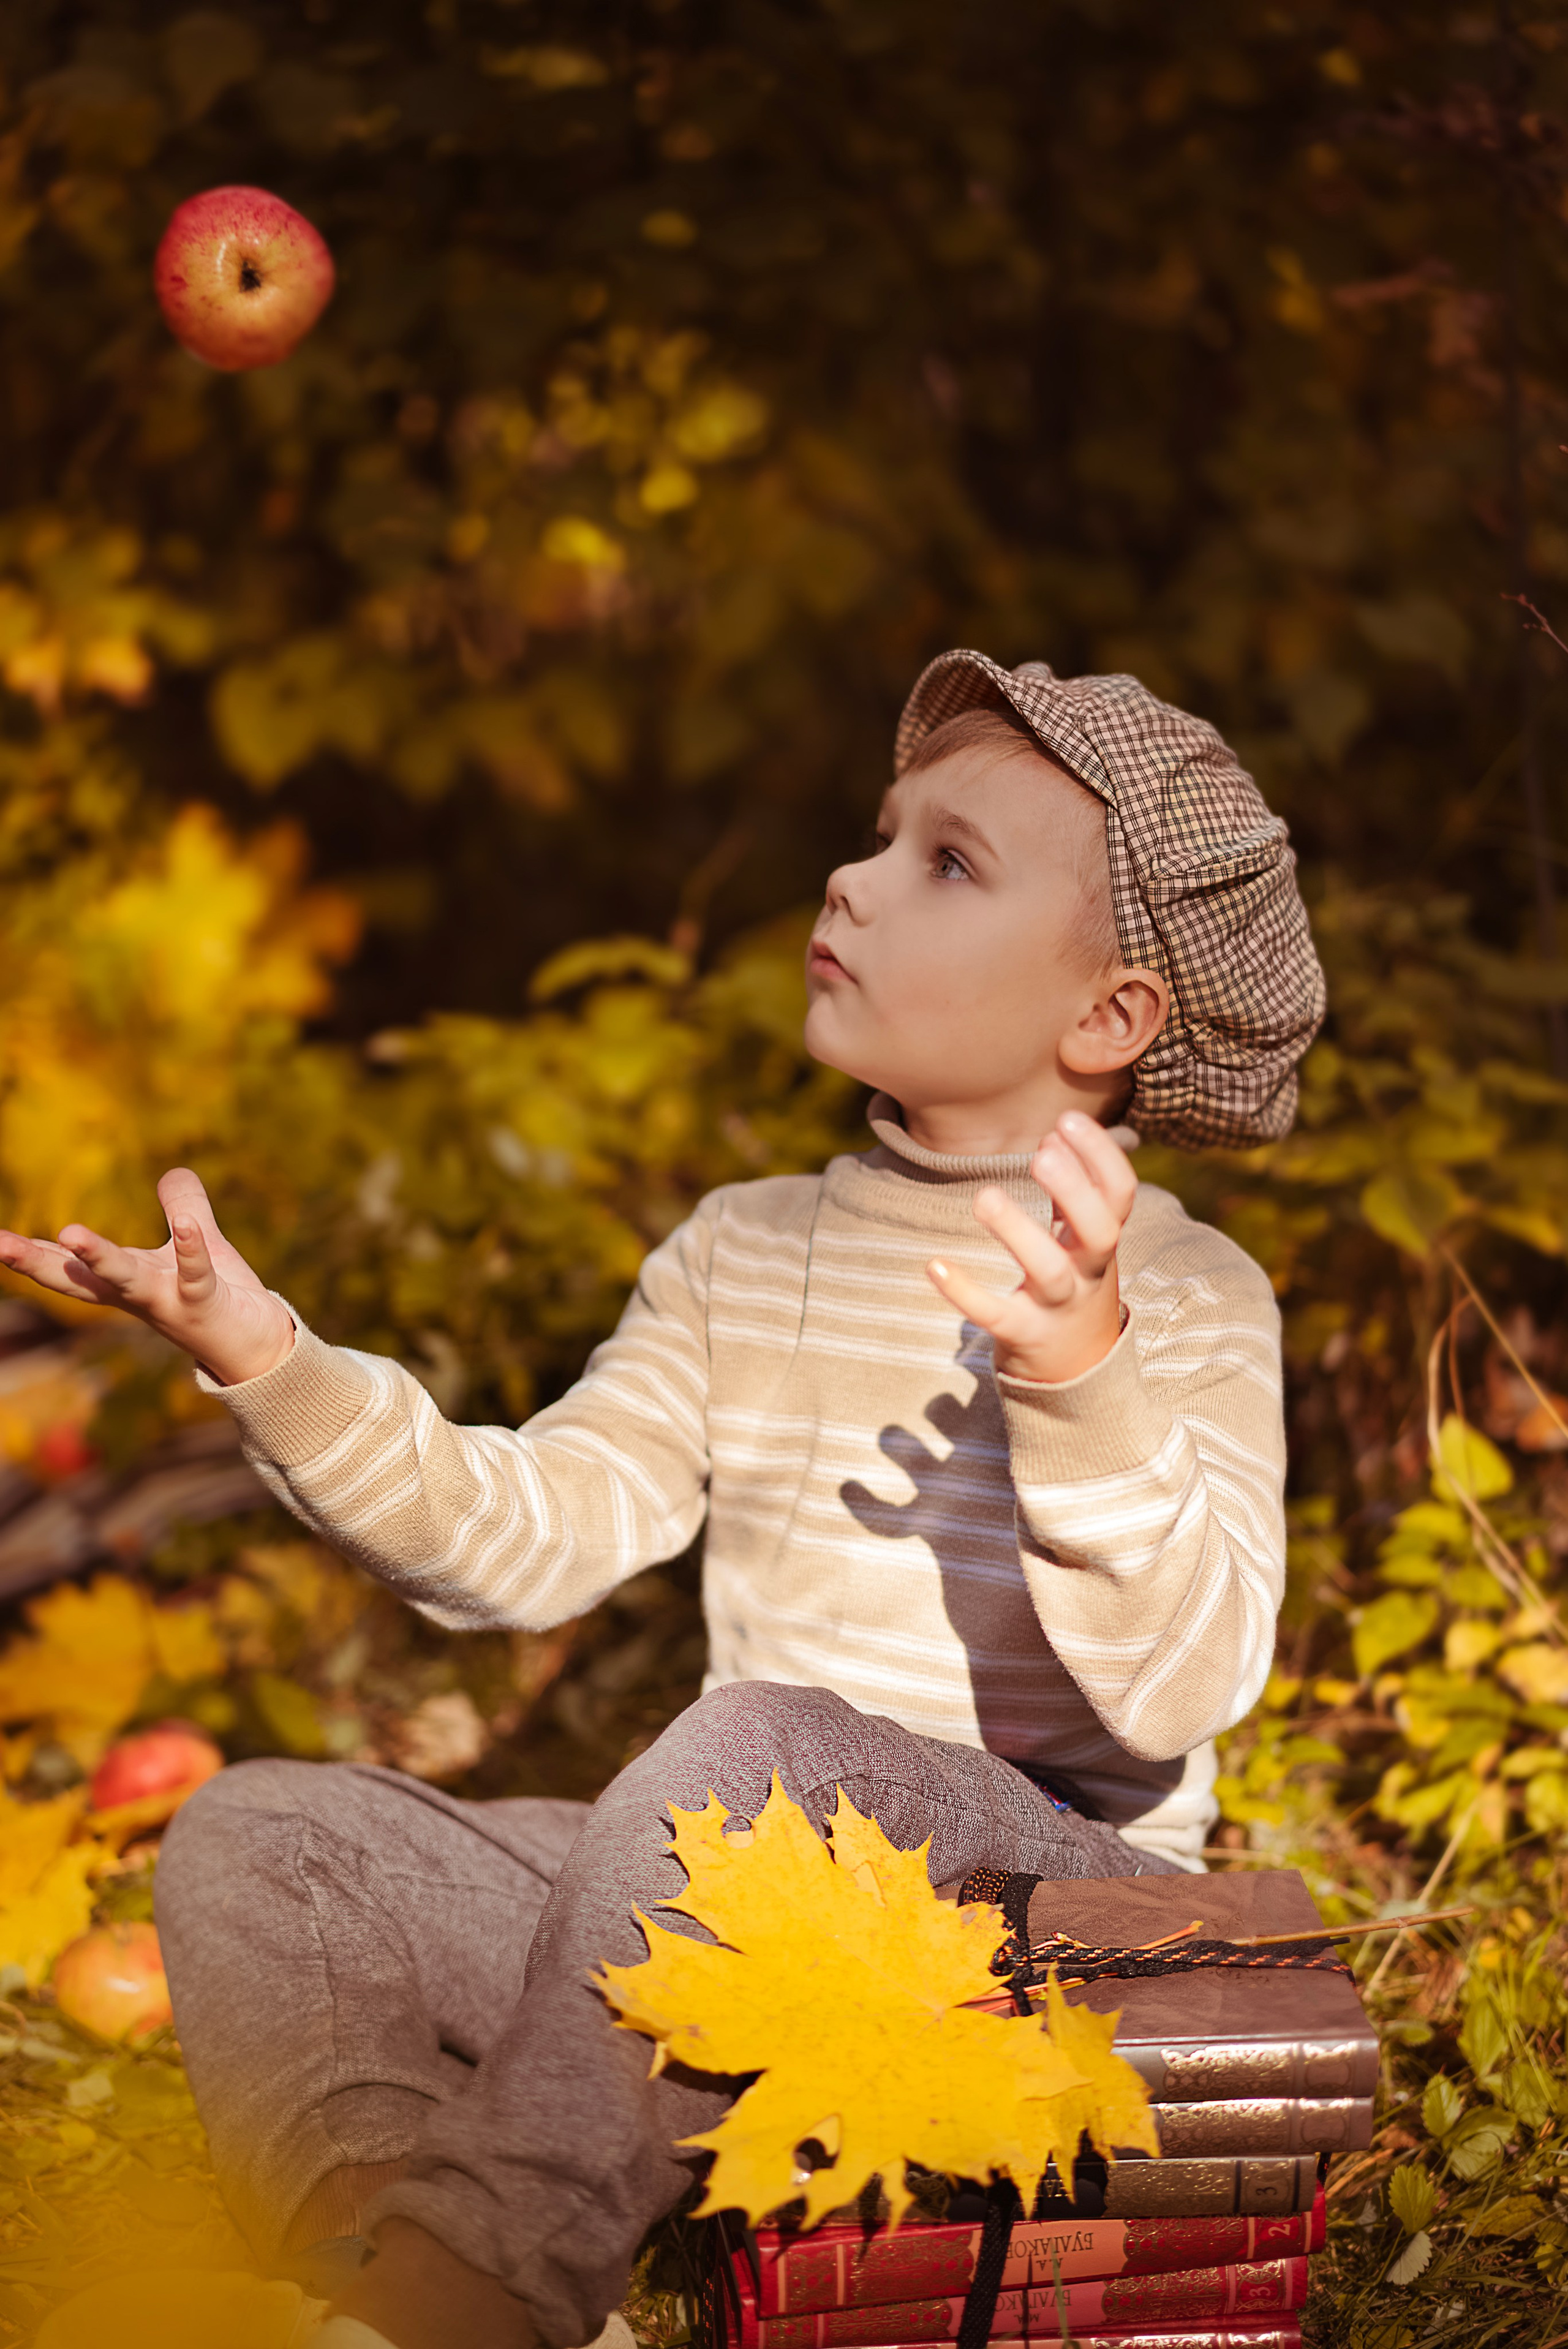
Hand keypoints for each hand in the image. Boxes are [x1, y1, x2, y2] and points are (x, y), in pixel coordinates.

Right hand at [0, 1169, 294, 1387]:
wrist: (257, 1347)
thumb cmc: (218, 1297)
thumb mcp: (194, 1245)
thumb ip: (182, 1207)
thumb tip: (173, 1173)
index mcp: (126, 1280)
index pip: (69, 1267)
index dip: (31, 1254)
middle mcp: (138, 1295)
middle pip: (79, 1280)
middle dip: (38, 1263)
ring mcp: (169, 1303)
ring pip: (127, 1281)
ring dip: (100, 1259)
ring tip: (70, 1233)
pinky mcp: (207, 1305)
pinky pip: (195, 1276)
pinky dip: (189, 1251)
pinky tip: (185, 1226)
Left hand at [926, 1111, 1134, 1383]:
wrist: (1076, 1369)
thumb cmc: (1074, 1280)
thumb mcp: (1084, 1236)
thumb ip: (1075, 1187)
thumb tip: (1056, 1130)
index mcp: (1103, 1240)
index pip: (1119, 1193)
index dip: (1101, 1155)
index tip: (1067, 1119)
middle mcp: (1088, 1272)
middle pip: (1100, 1231)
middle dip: (1075, 1189)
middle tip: (1041, 1153)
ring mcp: (1057, 1306)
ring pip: (1049, 1271)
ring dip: (1018, 1231)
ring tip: (984, 1196)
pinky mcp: (1022, 1334)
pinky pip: (995, 1315)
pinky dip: (965, 1292)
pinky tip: (934, 1265)